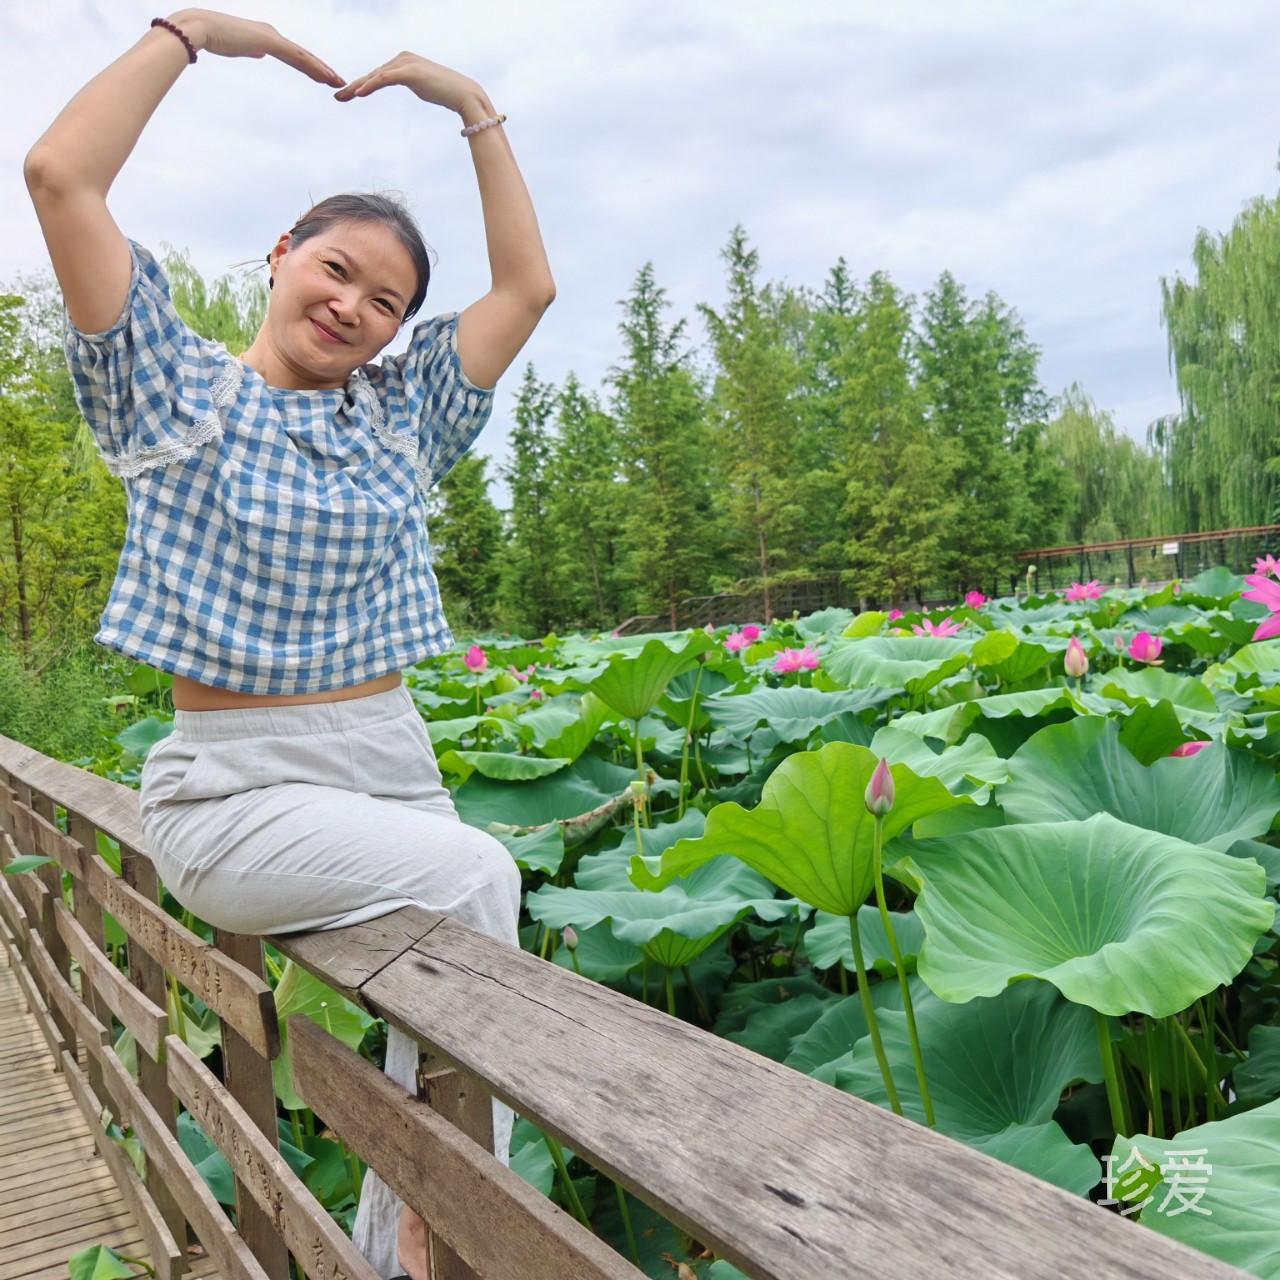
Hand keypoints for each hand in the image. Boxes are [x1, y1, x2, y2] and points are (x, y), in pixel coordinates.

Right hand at [167, 9, 344, 86]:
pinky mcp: (270, 42)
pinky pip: (297, 57)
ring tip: (338, 82)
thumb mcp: (238, 47)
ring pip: (304, 57)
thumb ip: (250, 49)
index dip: (310, 66)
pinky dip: (312, 67)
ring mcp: (273, 37)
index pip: (294, 54)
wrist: (199, 28)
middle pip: (303, 55)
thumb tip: (258, 52)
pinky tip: (325, 76)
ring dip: (323, 70)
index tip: (324, 77)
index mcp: (266, 37)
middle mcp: (273, 34)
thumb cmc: (214, 38)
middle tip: (339, 81)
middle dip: (322, 69)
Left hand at [333, 51, 477, 113]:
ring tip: (342, 97)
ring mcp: (405, 63)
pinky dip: (370, 86)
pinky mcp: (409, 72)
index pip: (377, 75)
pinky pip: (384, 79)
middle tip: (337, 97)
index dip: (360, 85)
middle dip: (353, 86)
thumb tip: (406, 83)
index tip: (346, 95)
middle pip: (373, 74)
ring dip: (357, 87)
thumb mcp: (422, 85)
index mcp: (403, 61)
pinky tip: (358, 94)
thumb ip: (411, 82)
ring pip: (375, 76)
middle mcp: (402, 58)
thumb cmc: (446, 93)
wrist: (464, 95)